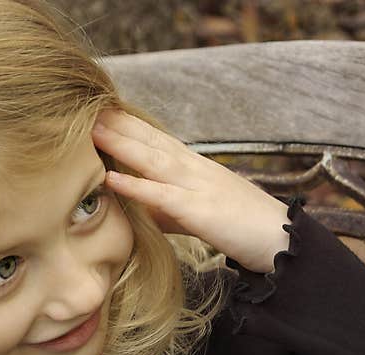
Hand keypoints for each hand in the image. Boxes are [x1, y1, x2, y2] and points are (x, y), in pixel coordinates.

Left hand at [91, 109, 291, 273]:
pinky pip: (162, 196)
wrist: (277, 238)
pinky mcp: (199, 211)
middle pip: (151, 139)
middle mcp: (193, 169)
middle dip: (119, 123)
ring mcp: (197, 186)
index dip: (128, 123)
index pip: (155, 137)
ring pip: (153, 159)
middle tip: (86, 106)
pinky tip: (112, 179)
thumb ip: (161, 207)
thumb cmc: (235, 226)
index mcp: (192, 166)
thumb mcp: (191, 212)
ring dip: (121, 144)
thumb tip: (132, 207)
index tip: (99, 109)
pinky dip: (136, 186)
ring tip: (92, 131)